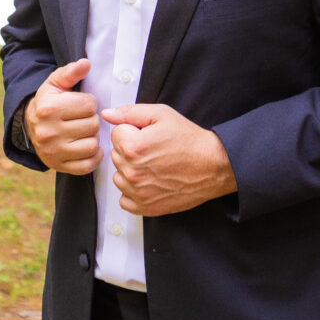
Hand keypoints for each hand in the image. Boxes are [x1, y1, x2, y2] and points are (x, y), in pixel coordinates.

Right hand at [25, 58, 101, 174]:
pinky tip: (86, 145)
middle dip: (92, 119)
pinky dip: (93, 156)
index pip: (90, 105)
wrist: (29, 127)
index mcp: (48, 109)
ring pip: (92, 145)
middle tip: (81, 118)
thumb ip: (71, 72)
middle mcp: (48, 132)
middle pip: (93, 125)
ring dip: (93, 137)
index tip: (80, 104)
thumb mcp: (56, 83)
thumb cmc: (49, 101)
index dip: (89, 102)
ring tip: (83, 131)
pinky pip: (88, 165)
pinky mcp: (59, 166)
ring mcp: (53, 152)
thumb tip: (86, 63)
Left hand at [102, 104, 236, 216]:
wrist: (213, 165)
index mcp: (132, 147)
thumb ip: (130, 112)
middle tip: (154, 149)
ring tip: (154, 165)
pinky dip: (134, 192)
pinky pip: (125, 199)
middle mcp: (132, 172)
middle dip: (131, 150)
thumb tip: (107, 114)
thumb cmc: (189, 140)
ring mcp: (138, 192)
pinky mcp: (145, 207)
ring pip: (119, 177)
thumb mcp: (161, 115)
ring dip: (131, 171)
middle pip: (116, 155)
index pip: (116, 134)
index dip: (133, 131)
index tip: (149, 135)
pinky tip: (151, 182)